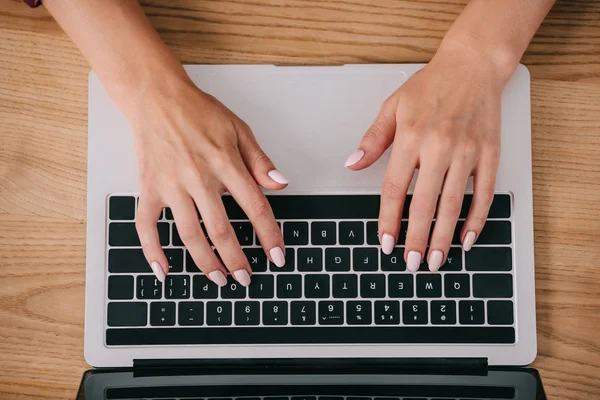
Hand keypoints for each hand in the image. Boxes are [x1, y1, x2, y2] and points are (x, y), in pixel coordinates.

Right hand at [130, 78, 288, 285]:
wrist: (156, 97)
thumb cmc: (198, 112)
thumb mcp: (239, 129)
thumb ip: (259, 160)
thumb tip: (280, 184)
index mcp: (226, 163)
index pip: (254, 206)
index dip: (269, 235)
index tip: (277, 256)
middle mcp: (198, 177)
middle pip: (221, 229)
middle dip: (237, 259)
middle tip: (246, 278)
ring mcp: (171, 185)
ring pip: (190, 234)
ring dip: (205, 262)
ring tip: (219, 279)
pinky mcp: (149, 188)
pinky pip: (147, 225)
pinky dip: (153, 250)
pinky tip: (164, 270)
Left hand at [345, 48, 502, 271]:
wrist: (473, 66)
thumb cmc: (430, 85)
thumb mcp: (392, 106)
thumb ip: (372, 140)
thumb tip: (352, 164)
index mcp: (410, 137)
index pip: (395, 189)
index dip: (389, 220)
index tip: (385, 242)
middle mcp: (439, 147)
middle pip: (424, 204)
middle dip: (417, 239)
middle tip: (411, 263)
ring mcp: (467, 152)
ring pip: (453, 204)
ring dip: (444, 237)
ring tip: (437, 260)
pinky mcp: (489, 154)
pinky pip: (484, 194)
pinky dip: (477, 219)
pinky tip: (467, 238)